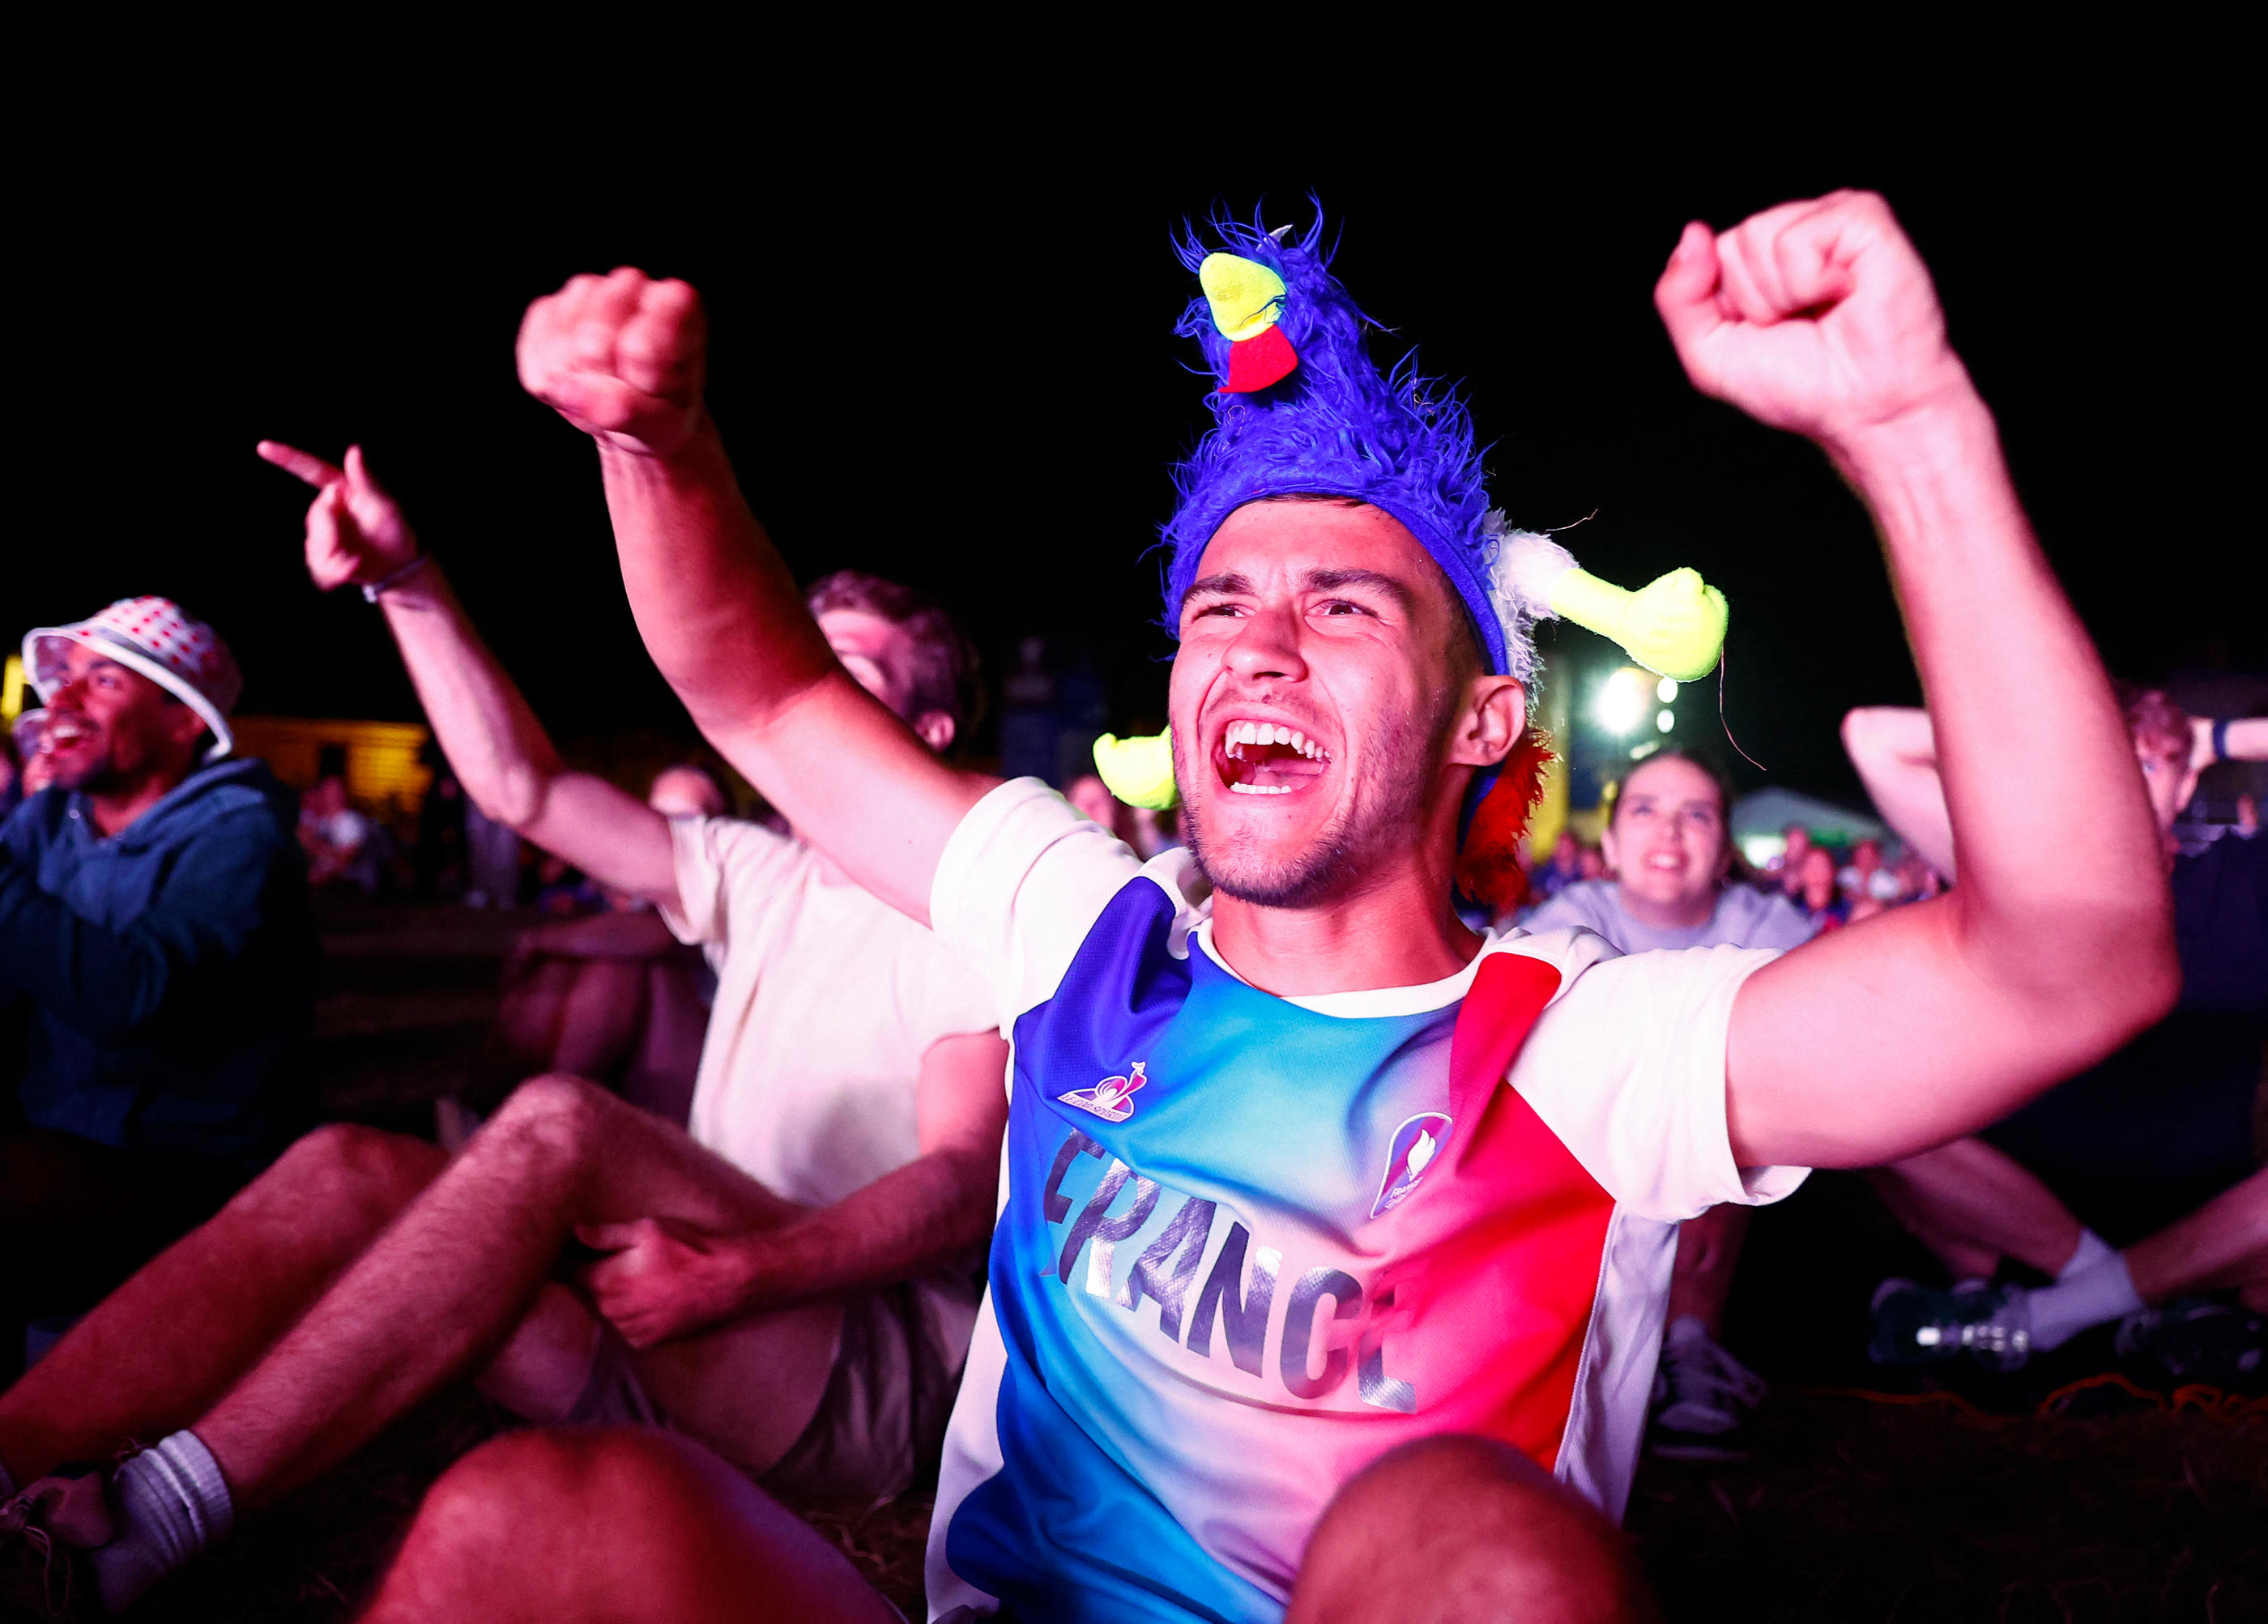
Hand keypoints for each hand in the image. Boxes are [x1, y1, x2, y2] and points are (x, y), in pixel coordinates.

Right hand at [257, 441, 419, 591]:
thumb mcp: (386, 506)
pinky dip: (332, 573)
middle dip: (332, 535)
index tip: (263, 447)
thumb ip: (366, 480)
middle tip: (354, 546)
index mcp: (342, 489)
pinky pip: (316, 565)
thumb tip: (354, 450)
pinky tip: (349, 573)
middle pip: (314, 516)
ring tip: (356, 561)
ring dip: (335, 557)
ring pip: (313, 544)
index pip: (310, 470)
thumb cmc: (397, 532)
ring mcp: (322, 531)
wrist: (397, 569)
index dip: (286, 458)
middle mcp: (328, 507)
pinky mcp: (321, 553)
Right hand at [517, 268, 707, 456]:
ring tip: (601, 392)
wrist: (636, 417)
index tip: (653, 389)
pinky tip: (574, 385)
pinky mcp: (549, 310)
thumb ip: (625, 409)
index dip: (638, 380)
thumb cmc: (661, 414)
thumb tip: (567, 388)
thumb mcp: (661, 425)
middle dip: (601, 384)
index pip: (641, 347)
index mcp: (678, 303)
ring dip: (573, 384)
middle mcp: (632, 285)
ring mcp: (586, 291)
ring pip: (559, 344)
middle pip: (593, 343)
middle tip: (622, 395)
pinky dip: (548, 383)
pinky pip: (534, 349)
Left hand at [576, 1215, 752, 1346]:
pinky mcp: (647, 1341)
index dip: (569, 1261)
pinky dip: (630, 1315)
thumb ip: (607, 1234)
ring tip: (638, 1279)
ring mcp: (630, 1328)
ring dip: (613, 1298)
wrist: (725, 1281)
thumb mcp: (647, 1231)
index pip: (569, 1274)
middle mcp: (613, 1309)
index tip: (573, 1252)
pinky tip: (649, 1298)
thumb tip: (575, 1231)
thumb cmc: (687, 1250)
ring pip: (607, 1311)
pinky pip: (626, 1327)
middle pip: (588, 1293)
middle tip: (616, 1260)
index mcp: (607, 1280)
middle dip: (596, 1277)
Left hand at [1654, 191, 1971, 449]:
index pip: (1711, 256)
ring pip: (1759, 237)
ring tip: (1824, 313)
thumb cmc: (1801, 387)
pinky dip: (1810, 282)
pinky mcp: (1864, 218)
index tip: (1769, 333)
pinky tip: (1844, 295)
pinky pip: (1799, 238)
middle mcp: (1798, 231)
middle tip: (1802, 325)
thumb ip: (1679, 298)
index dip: (1730, 308)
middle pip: (1734, 244)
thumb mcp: (1711, 354)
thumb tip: (1692, 232)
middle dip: (1755, 302)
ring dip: (1783, 296)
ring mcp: (1832, 219)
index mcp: (1763, 257)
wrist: (1866, 412)